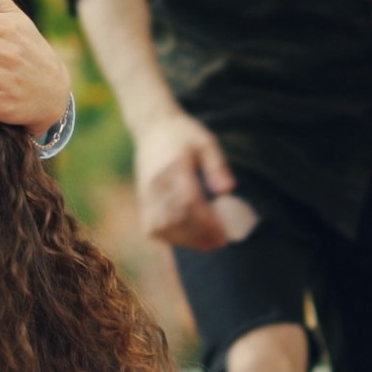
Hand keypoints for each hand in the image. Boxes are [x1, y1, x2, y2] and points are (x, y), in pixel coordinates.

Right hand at [135, 114, 241, 250]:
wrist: (153, 127)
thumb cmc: (183, 134)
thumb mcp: (206, 142)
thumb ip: (217, 166)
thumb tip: (228, 190)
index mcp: (173, 167)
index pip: (188, 202)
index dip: (206, 222)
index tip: (223, 234)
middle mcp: (156, 183)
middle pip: (175, 219)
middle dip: (199, 236)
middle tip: (219, 242)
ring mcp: (146, 193)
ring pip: (162, 227)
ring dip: (185, 240)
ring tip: (206, 243)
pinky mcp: (142, 199)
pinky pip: (151, 227)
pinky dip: (168, 237)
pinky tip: (185, 238)